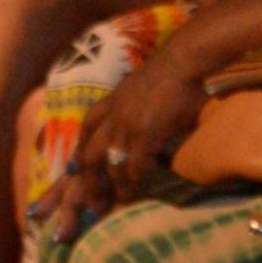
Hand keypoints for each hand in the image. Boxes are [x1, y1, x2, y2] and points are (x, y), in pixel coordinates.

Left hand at [62, 47, 212, 220]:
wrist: (186, 58)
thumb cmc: (174, 73)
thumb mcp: (144, 91)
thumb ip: (135, 109)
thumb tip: (143, 127)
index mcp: (111, 103)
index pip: (85, 132)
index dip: (79, 155)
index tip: (75, 173)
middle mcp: (112, 114)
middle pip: (88, 154)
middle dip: (86, 181)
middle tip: (90, 202)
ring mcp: (126, 123)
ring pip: (107, 163)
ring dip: (109, 187)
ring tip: (114, 205)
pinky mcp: (144, 131)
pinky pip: (133, 163)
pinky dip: (133, 180)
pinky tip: (135, 191)